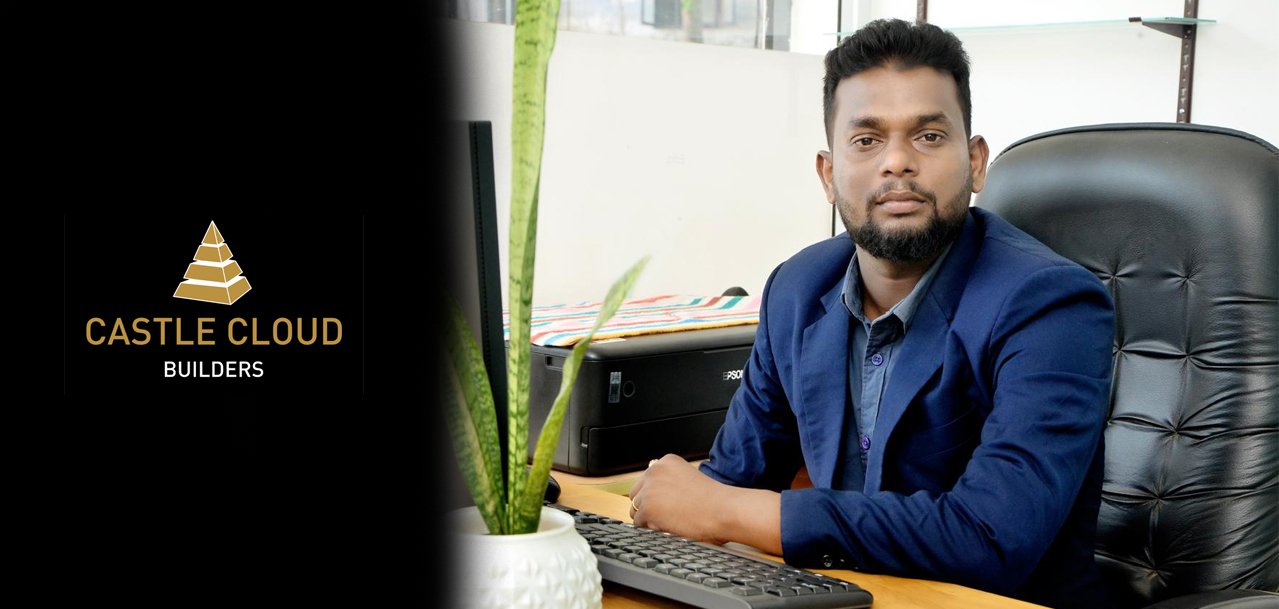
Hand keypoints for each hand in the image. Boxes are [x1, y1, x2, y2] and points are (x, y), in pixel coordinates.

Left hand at [628, 454, 781, 553]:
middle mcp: (655, 470)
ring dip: (649, 518)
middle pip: (637, 493)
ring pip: (635, 509)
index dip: (656, 496)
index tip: (669, 504)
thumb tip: (656, 497)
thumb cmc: (714, 500)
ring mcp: (649, 489)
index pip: (647, 480)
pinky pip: (639, 522)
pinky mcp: (647, 508)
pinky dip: (651, 528)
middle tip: (669, 515)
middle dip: (648, 505)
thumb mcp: (690, 479)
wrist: (723, 510)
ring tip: (671, 521)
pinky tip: (669, 527)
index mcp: (667, 461)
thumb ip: (671, 483)